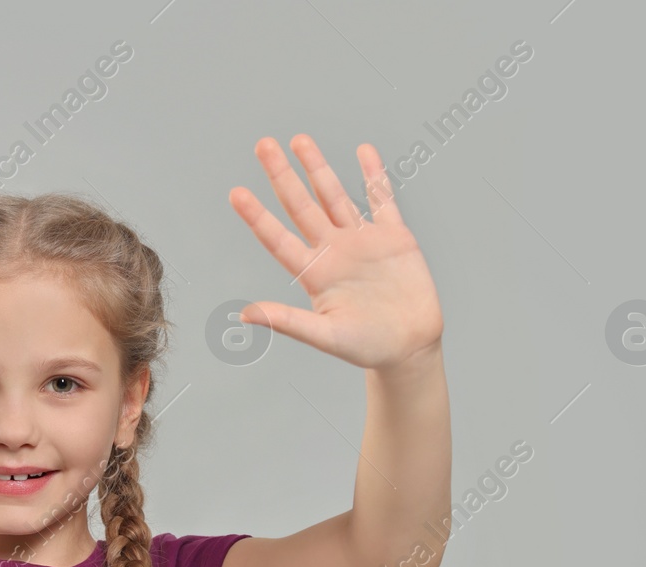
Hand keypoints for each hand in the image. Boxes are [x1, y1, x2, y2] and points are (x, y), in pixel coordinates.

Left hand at [229, 135, 442, 371]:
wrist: (410, 347)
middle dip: (282, 175)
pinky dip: (374, 176)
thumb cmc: (366, 347)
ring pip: (335, 195)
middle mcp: (333, 251)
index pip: (277, 238)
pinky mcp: (394, 237)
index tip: (236, 193)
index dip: (257, 216)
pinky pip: (382, 200)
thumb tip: (245, 316)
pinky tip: (364, 152)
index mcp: (313, 273)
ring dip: (318, 168)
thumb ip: (287, 321)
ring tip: (299, 140)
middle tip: (263, 145)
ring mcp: (362, 241)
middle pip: (301, 205)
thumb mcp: (324, 336)